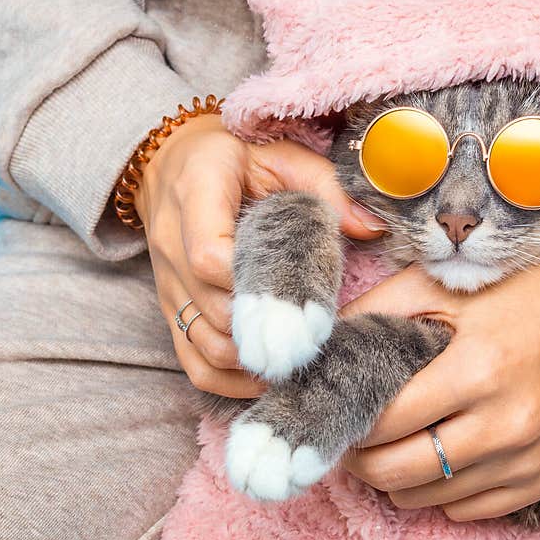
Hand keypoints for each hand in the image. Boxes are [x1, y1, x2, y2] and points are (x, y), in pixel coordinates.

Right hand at [134, 114, 384, 396]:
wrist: (172, 164)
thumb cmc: (238, 159)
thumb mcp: (283, 157)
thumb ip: (326, 186)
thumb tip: (373, 227)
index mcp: (195, 194)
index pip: (209, 256)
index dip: (255, 286)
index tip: (304, 296)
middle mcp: (171, 244)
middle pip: (213, 312)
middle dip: (268, 332)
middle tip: (318, 339)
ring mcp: (167, 284)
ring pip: (204, 346)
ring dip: (253, 363)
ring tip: (301, 361)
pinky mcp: (170, 311)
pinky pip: (192, 363)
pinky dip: (230, 382)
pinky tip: (270, 378)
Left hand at [341, 242, 539, 519]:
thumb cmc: (529, 283)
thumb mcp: (449, 281)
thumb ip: (380, 309)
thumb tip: (326, 342)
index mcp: (478, 370)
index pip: (384, 425)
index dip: (349, 424)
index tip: (341, 414)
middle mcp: (508, 425)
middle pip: (400, 474)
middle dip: (364, 461)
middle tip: (358, 439)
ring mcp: (534, 457)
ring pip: (434, 500)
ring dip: (402, 480)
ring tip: (397, 447)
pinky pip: (476, 509)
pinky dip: (448, 492)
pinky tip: (444, 457)